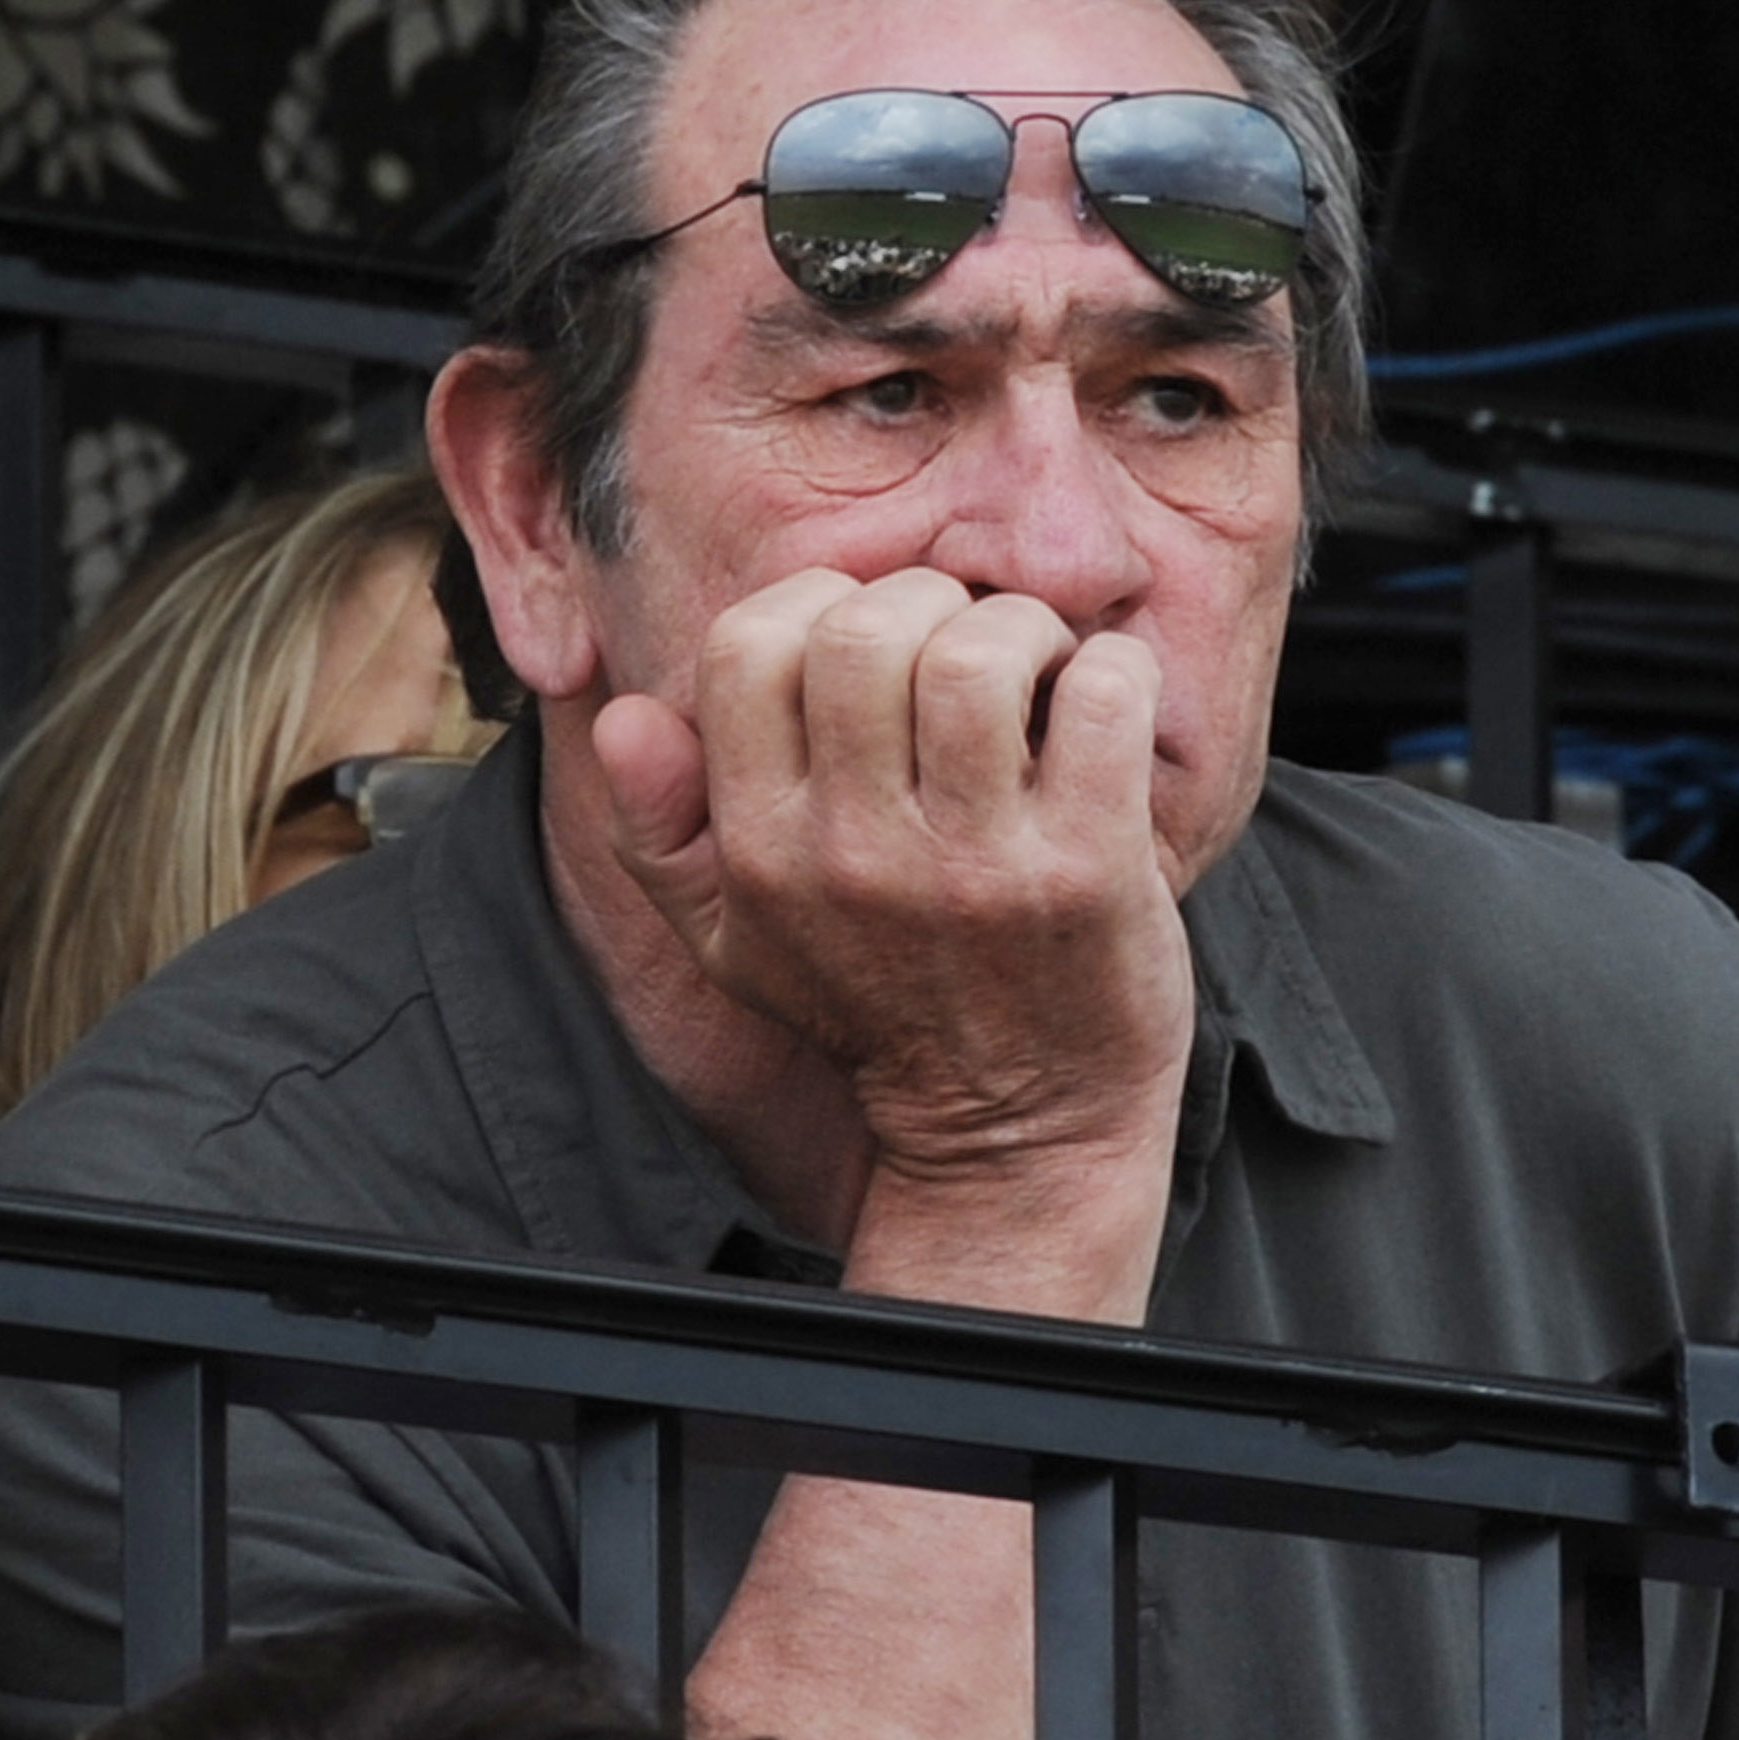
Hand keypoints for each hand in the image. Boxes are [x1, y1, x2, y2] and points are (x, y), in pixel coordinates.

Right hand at [591, 565, 1193, 1212]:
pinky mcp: (1089, 873)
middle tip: (968, 649)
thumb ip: (661, 831)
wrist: (1015, 1137)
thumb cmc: (879, 1008)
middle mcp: (857, 856)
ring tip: (1039, 675)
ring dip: (1024, 631)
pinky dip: (1115, 674)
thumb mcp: (735, 942)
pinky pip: (1100, 696)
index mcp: (763, 852)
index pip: (750, 645)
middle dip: (928, 602)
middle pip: (865, 628)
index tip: (871, 643)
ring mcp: (977, 866)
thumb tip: (622, 716)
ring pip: (980, 651)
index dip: (815, 605)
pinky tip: (1101, 712)